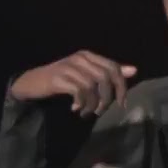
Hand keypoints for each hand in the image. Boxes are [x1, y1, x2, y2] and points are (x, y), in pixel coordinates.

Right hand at [10, 50, 136, 116]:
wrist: (33, 83)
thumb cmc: (62, 80)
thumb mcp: (86, 76)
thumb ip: (108, 73)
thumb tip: (133, 70)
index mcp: (89, 55)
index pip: (114, 68)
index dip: (121, 87)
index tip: (121, 104)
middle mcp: (81, 58)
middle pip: (106, 77)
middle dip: (108, 98)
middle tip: (100, 111)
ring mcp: (69, 67)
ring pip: (93, 86)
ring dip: (93, 104)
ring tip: (87, 112)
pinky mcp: (59, 77)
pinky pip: (79, 91)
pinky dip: (81, 103)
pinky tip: (75, 109)